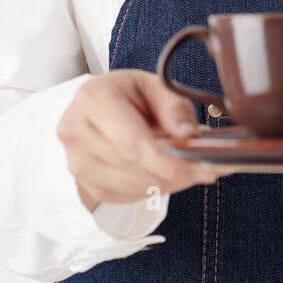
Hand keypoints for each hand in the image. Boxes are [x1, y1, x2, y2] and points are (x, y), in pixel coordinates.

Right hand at [57, 69, 236, 212]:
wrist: (101, 106)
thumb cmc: (129, 95)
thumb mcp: (156, 86)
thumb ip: (174, 108)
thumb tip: (187, 135)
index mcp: (93, 99)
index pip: (131, 141)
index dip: (166, 160)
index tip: (198, 167)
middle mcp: (76, 131)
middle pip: (131, 166)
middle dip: (173, 172)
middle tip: (206, 169)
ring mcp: (77, 162)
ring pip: (130, 186)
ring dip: (165, 183)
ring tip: (190, 170)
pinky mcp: (85, 184)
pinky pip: (125, 196)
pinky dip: (152, 189)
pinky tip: (166, 175)